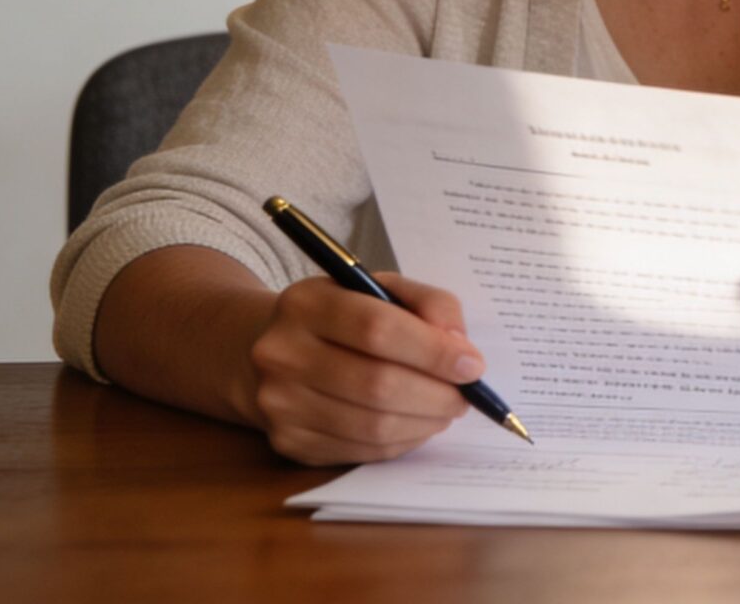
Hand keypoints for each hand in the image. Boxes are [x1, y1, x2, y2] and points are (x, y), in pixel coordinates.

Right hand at [242, 272, 485, 464]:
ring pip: (373, 426)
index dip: (433, 352)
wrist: (267, 350)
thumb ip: (427, 303)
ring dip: (425, 422)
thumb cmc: (339, 316)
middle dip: (436, 394)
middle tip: (466, 396)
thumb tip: (460, 347)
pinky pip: (362, 451)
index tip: (472, 365)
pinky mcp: (289, 442)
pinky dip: (402, 441)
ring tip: (445, 409)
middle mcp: (282, 354)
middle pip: (377, 385)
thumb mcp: (378, 288)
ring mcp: (280, 404)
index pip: (378, 329)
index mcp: (306, 303)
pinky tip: (416, 425)